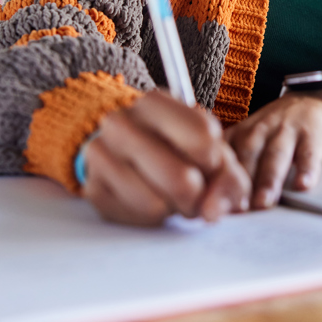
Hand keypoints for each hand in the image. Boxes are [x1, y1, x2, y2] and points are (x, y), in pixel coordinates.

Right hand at [83, 90, 250, 225]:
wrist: (120, 151)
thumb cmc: (172, 147)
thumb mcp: (207, 149)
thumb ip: (228, 177)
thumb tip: (213, 212)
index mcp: (153, 103)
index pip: (204, 137)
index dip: (215, 162)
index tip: (208, 163)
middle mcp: (120, 123)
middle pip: (181, 179)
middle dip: (197, 196)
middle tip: (193, 191)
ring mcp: (100, 156)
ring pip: (156, 204)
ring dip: (172, 208)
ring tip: (169, 193)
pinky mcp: (93, 189)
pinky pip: (136, 218)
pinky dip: (151, 218)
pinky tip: (149, 199)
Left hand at [225, 91, 321, 209]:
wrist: (307, 100)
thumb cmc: (272, 132)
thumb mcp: (247, 140)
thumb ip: (231, 165)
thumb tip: (214, 203)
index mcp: (238, 134)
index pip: (224, 157)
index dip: (217, 180)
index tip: (213, 205)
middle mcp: (258, 131)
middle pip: (247, 155)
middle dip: (240, 182)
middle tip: (235, 209)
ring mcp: (285, 132)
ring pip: (275, 155)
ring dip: (268, 180)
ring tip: (264, 202)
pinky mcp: (311, 135)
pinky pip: (308, 153)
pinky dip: (306, 170)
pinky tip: (303, 185)